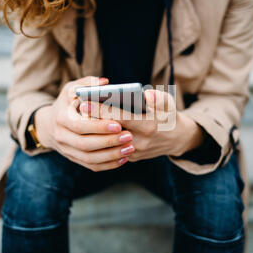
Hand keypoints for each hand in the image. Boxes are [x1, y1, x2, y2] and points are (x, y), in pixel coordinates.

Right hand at [34, 76, 135, 170]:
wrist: (49, 125)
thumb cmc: (67, 103)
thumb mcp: (72, 89)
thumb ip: (88, 83)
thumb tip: (104, 82)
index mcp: (61, 118)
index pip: (79, 125)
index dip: (99, 127)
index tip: (118, 124)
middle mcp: (61, 136)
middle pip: (85, 144)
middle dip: (108, 142)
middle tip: (129, 137)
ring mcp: (67, 150)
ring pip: (89, 158)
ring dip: (111, 156)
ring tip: (130, 148)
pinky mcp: (74, 159)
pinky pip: (92, 166)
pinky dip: (108, 164)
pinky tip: (124, 158)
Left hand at [81, 89, 204, 161]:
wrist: (176, 139)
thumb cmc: (168, 116)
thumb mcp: (169, 103)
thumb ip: (158, 98)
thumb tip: (145, 95)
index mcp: (149, 125)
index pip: (119, 117)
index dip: (101, 110)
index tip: (85, 103)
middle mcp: (141, 141)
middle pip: (110, 131)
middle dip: (92, 121)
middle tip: (76, 110)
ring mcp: (135, 152)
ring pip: (108, 143)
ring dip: (94, 132)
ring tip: (80, 119)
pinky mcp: (131, 157)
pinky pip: (112, 150)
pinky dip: (101, 140)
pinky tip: (89, 130)